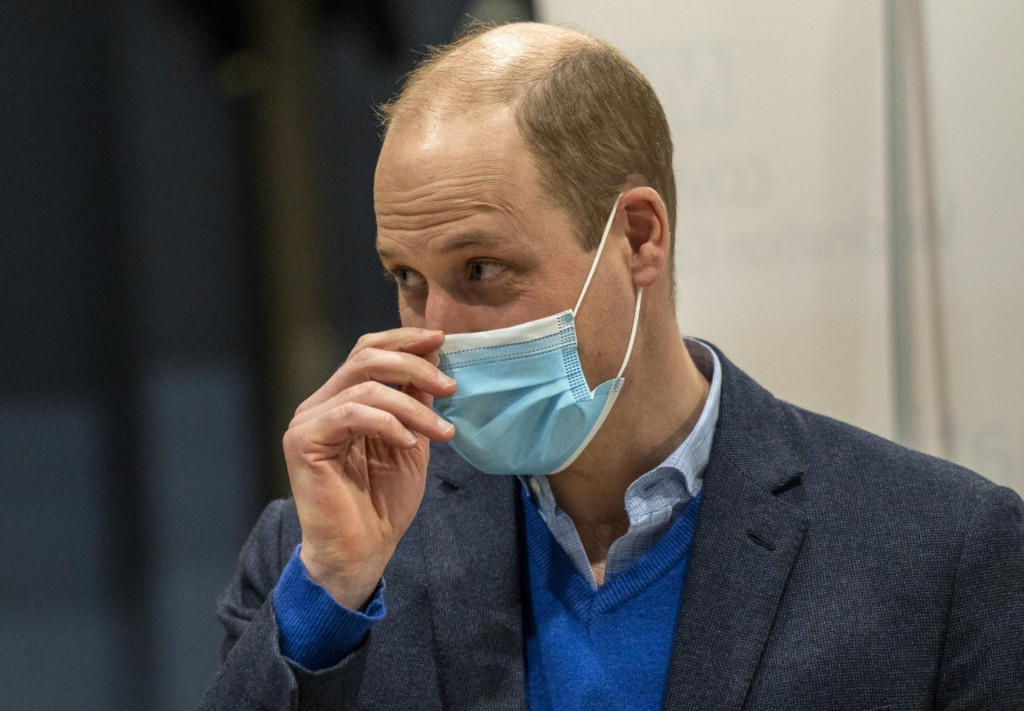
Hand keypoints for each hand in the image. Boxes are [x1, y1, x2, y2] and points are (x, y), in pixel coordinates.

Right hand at [282, 328, 455, 609]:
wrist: (360, 552)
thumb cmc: (383, 503)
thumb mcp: (412, 442)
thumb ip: (416, 401)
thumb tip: (433, 357)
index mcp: (342, 399)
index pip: (368, 350)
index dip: (404, 339)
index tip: (441, 339)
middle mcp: (320, 403)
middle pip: (365, 357)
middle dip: (413, 365)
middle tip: (449, 388)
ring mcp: (308, 421)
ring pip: (365, 387)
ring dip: (412, 406)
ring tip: (441, 433)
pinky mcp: (302, 442)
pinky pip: (350, 414)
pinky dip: (387, 424)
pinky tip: (409, 443)